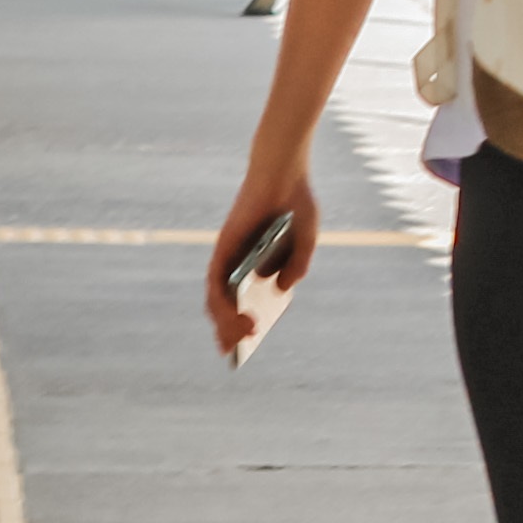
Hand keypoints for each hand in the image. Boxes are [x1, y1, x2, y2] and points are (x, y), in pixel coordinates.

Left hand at [205, 168, 315, 362]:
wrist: (284, 171)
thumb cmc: (294, 201)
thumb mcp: (305, 240)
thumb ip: (296, 266)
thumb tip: (281, 291)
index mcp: (257, 259)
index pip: (243, 296)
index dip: (241, 319)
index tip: (247, 342)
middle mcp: (238, 259)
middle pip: (226, 301)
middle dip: (229, 328)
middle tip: (236, 351)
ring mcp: (229, 254)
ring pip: (218, 296)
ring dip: (226, 322)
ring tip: (242, 340)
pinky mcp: (224, 247)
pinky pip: (217, 282)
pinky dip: (224, 304)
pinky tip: (238, 320)